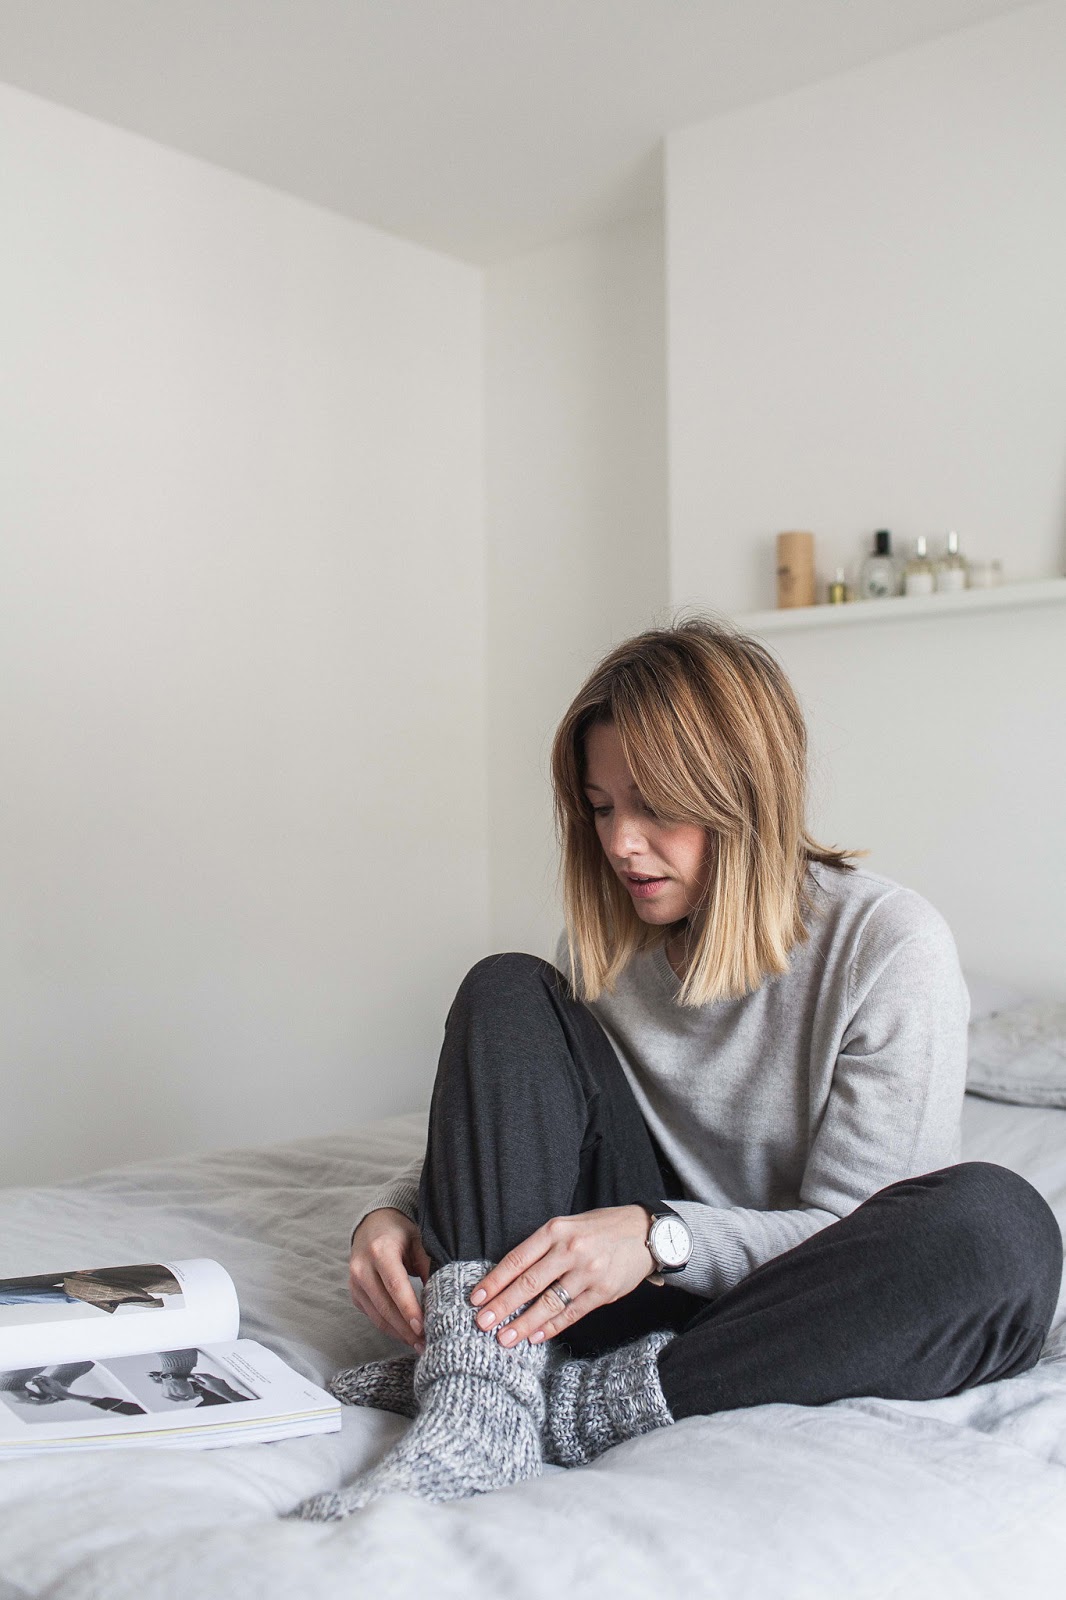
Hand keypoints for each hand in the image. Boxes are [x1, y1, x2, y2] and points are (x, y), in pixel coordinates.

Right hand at [349, 1208, 431, 1351]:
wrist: (372, 1224)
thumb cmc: (400, 1232)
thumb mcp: (418, 1239)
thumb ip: (429, 1263)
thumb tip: (443, 1293)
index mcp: (380, 1250)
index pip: (395, 1285)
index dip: (409, 1309)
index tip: (423, 1328)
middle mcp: (362, 1267)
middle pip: (385, 1306)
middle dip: (406, 1329)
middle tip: (425, 1344)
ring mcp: (355, 1282)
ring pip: (377, 1316)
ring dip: (398, 1334)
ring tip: (418, 1344)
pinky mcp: (355, 1294)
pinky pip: (373, 1316)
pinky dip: (390, 1328)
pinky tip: (406, 1335)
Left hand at [468, 1206, 653, 1346]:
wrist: (646, 1232)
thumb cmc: (601, 1228)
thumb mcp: (569, 1226)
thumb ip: (543, 1247)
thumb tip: (510, 1277)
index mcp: (556, 1230)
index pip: (518, 1258)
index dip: (495, 1280)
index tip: (476, 1298)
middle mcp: (570, 1250)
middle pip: (528, 1283)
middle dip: (502, 1306)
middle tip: (481, 1323)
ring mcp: (588, 1272)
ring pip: (549, 1302)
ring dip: (524, 1323)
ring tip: (505, 1338)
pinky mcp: (603, 1292)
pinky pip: (571, 1313)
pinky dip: (551, 1327)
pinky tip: (535, 1337)